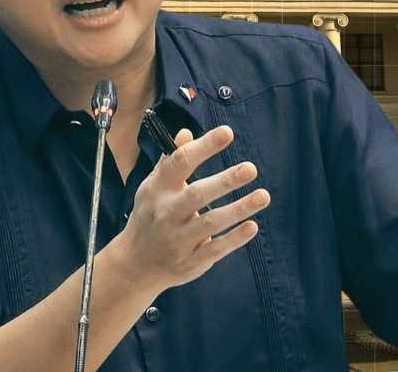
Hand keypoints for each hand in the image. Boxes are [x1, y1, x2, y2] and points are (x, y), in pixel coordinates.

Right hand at [115, 125, 270, 290]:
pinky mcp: (190, 261)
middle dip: (225, 181)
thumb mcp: (153, 187)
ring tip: (263, 195)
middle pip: (197, 194)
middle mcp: (166, 212)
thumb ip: (171, 161)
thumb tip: (187, 133)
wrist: (134, 264)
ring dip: (238, 209)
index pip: (180, 162)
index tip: (227, 133)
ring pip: (210, 222)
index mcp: (157, 189)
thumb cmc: (150, 215)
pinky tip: (252, 225)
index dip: (204, 146)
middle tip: (250, 169)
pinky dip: (234, 238)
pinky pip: (215, 249)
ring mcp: (177, 239)